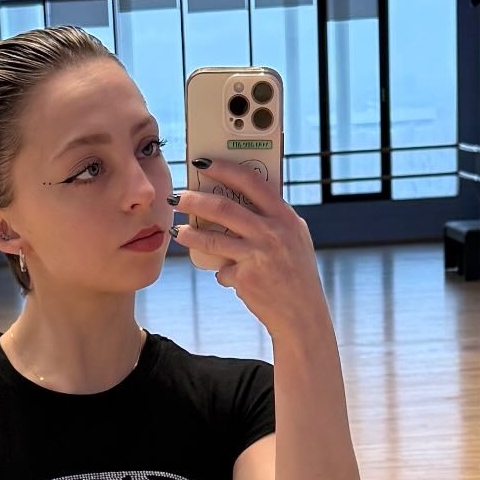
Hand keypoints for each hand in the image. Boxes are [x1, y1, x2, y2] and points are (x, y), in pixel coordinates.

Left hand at [171, 157, 328, 333]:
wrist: (302, 315)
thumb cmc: (296, 274)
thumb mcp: (295, 239)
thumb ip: (272, 219)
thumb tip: (237, 199)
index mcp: (285, 217)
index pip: (251, 182)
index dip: (225, 169)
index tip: (204, 164)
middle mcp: (272, 233)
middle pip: (224, 207)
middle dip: (194, 200)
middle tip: (178, 197)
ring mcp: (258, 256)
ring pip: (212, 239)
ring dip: (190, 233)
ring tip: (178, 231)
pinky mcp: (245, 278)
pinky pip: (222, 270)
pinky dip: (222, 273)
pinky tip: (229, 277)